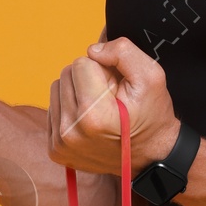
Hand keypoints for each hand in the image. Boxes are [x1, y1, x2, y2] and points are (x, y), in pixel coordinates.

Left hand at [47, 37, 179, 176]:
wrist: (151, 155)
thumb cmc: (152, 117)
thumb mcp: (151, 77)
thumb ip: (123, 52)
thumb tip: (93, 50)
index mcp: (93, 115)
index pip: (81, 63)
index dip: (103, 69)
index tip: (116, 88)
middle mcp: (71, 132)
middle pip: (66, 74)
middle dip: (88, 79)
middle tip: (110, 99)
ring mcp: (61, 143)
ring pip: (57, 89)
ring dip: (78, 92)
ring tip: (100, 109)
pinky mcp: (55, 149)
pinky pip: (54, 108)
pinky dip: (71, 109)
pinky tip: (89, 120)